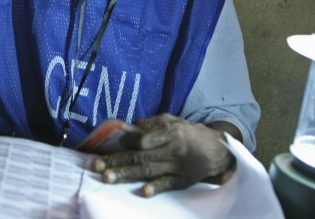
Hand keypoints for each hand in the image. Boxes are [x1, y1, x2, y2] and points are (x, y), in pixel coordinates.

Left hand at [91, 114, 236, 196]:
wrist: (217, 150)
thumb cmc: (191, 133)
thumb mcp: (174, 121)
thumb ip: (154, 123)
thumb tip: (132, 126)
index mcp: (171, 133)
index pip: (145, 139)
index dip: (129, 142)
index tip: (117, 142)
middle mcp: (173, 150)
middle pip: (141, 156)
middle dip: (117, 161)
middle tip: (96, 166)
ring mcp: (178, 167)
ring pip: (148, 171)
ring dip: (126, 175)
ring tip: (107, 177)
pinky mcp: (182, 181)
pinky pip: (167, 185)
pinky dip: (156, 188)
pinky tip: (143, 192)